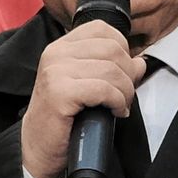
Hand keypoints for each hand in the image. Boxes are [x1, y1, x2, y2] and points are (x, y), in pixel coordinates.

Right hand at [19, 15, 141, 177]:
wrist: (37, 147)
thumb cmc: (62, 119)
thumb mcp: (89, 86)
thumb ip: (113, 70)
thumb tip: (140, 62)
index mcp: (61, 46)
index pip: (102, 29)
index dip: (122, 49)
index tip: (122, 73)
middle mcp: (56, 53)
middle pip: (113, 49)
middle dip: (128, 75)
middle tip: (124, 96)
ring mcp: (56, 71)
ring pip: (112, 70)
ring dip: (125, 92)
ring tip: (120, 106)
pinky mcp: (60, 92)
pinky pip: (104, 89)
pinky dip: (117, 102)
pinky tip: (115, 112)